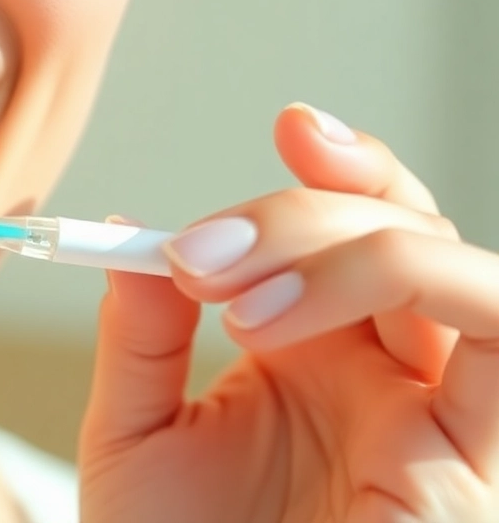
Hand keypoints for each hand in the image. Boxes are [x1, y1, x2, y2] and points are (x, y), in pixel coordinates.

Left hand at [79, 104, 498, 521]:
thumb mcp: (135, 438)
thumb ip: (139, 337)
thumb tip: (129, 235)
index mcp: (316, 352)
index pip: (361, 229)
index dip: (343, 170)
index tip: (288, 129)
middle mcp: (389, 375)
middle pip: (410, 230)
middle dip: (315, 207)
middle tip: (202, 251)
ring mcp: (443, 417)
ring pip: (462, 269)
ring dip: (354, 248)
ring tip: (238, 298)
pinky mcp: (480, 464)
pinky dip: (417, 286)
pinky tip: (288, 324)